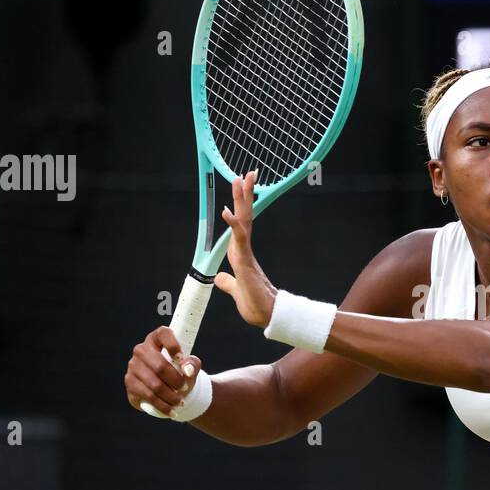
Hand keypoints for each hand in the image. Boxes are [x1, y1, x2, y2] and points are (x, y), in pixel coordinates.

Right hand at [124, 326, 203, 416]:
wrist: (171, 389)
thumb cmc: (181, 373)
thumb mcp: (191, 367)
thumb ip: (193, 365)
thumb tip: (186, 370)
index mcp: (156, 339)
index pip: (163, 334)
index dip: (173, 345)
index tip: (181, 358)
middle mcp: (141, 350)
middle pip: (159, 366)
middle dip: (176, 380)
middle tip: (185, 388)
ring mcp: (133, 366)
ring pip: (154, 384)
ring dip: (170, 396)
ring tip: (180, 402)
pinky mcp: (130, 383)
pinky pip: (148, 396)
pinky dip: (163, 405)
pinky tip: (172, 411)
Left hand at [214, 170, 276, 327]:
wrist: (269, 316)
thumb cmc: (256, 305)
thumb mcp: (236, 290)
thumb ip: (228, 283)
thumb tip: (220, 279)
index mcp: (241, 254)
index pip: (240, 224)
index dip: (240, 206)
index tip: (242, 189)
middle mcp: (244, 250)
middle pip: (244, 216)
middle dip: (245, 194)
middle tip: (248, 173)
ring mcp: (245, 254)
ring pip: (243, 221)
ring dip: (242, 200)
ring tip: (241, 180)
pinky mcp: (245, 261)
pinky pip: (238, 239)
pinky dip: (232, 224)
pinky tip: (227, 212)